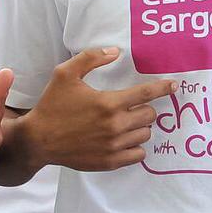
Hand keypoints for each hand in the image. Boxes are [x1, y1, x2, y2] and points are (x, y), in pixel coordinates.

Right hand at [14, 48, 175, 174]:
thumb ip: (91, 58)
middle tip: (131, 107)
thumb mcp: (65, 74)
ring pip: (145, 134)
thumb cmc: (52, 105)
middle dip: (144, 108)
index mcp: (109, 103)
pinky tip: (125, 140)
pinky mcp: (110, 161)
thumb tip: (115, 51)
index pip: (147, 93)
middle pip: (150, 115)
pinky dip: (136, 146)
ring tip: (125, 123)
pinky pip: (138, 154)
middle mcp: (115, 125)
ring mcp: (114, 146)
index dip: (164, 87)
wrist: (38, 140)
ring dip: (140, 127)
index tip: (174, 85)